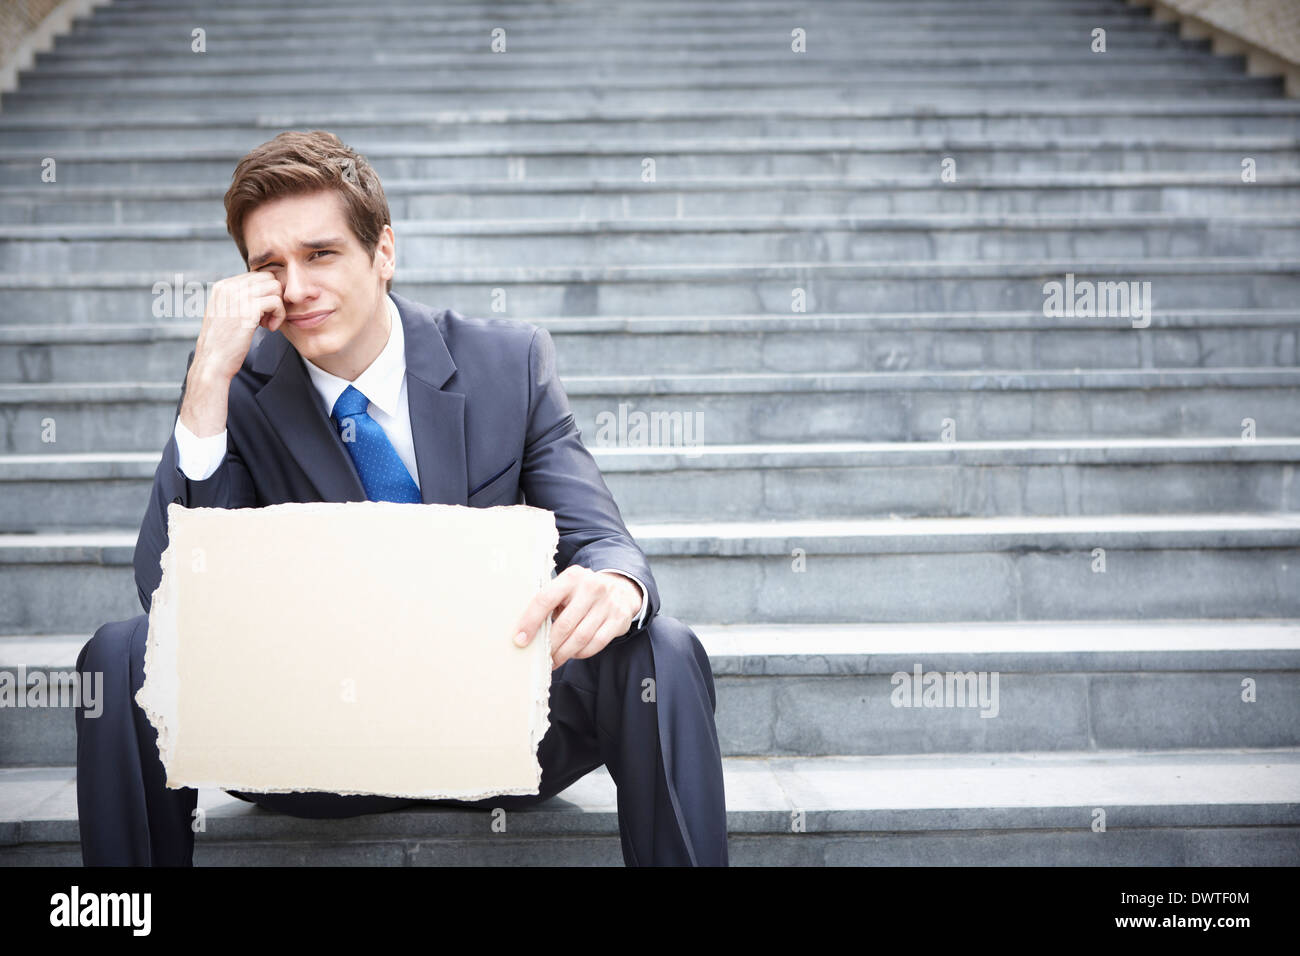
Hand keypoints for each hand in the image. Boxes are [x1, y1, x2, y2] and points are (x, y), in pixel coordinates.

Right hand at [192, 271, 286, 383]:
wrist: (212, 362)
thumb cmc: (222, 342)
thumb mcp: (226, 313)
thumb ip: (240, 299)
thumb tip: (265, 291)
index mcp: (222, 286)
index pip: (256, 276)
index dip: (265, 294)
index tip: (260, 313)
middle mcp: (228, 287)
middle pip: (268, 278)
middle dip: (273, 296)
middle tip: (267, 317)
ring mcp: (237, 297)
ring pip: (275, 287)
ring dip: (277, 306)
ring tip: (267, 323)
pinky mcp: (248, 310)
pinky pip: (276, 302)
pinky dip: (279, 316)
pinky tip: (269, 329)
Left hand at [512, 565, 642, 669]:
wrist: (621, 588)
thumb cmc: (583, 592)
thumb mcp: (567, 587)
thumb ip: (550, 602)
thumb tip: (526, 632)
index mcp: (571, 577)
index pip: (545, 599)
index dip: (530, 621)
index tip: (520, 640)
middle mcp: (591, 588)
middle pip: (564, 624)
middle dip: (550, 645)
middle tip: (541, 657)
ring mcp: (607, 603)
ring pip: (580, 637)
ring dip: (564, 653)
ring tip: (555, 660)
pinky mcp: (618, 619)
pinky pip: (596, 643)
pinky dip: (582, 653)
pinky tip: (574, 654)